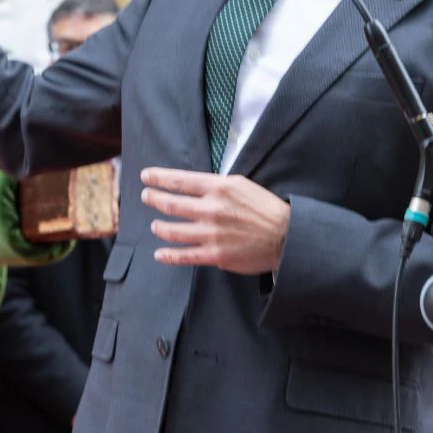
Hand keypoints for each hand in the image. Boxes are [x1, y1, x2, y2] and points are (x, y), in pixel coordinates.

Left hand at [140, 168, 289, 275]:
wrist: (286, 236)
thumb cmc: (265, 208)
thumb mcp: (241, 185)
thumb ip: (215, 185)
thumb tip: (192, 185)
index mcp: (219, 188)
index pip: (180, 180)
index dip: (158, 178)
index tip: (146, 176)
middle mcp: (211, 209)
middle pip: (171, 204)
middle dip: (154, 199)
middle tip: (146, 197)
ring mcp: (211, 233)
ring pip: (173, 230)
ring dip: (159, 227)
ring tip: (155, 225)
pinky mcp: (215, 255)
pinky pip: (184, 256)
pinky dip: (168, 255)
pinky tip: (159, 253)